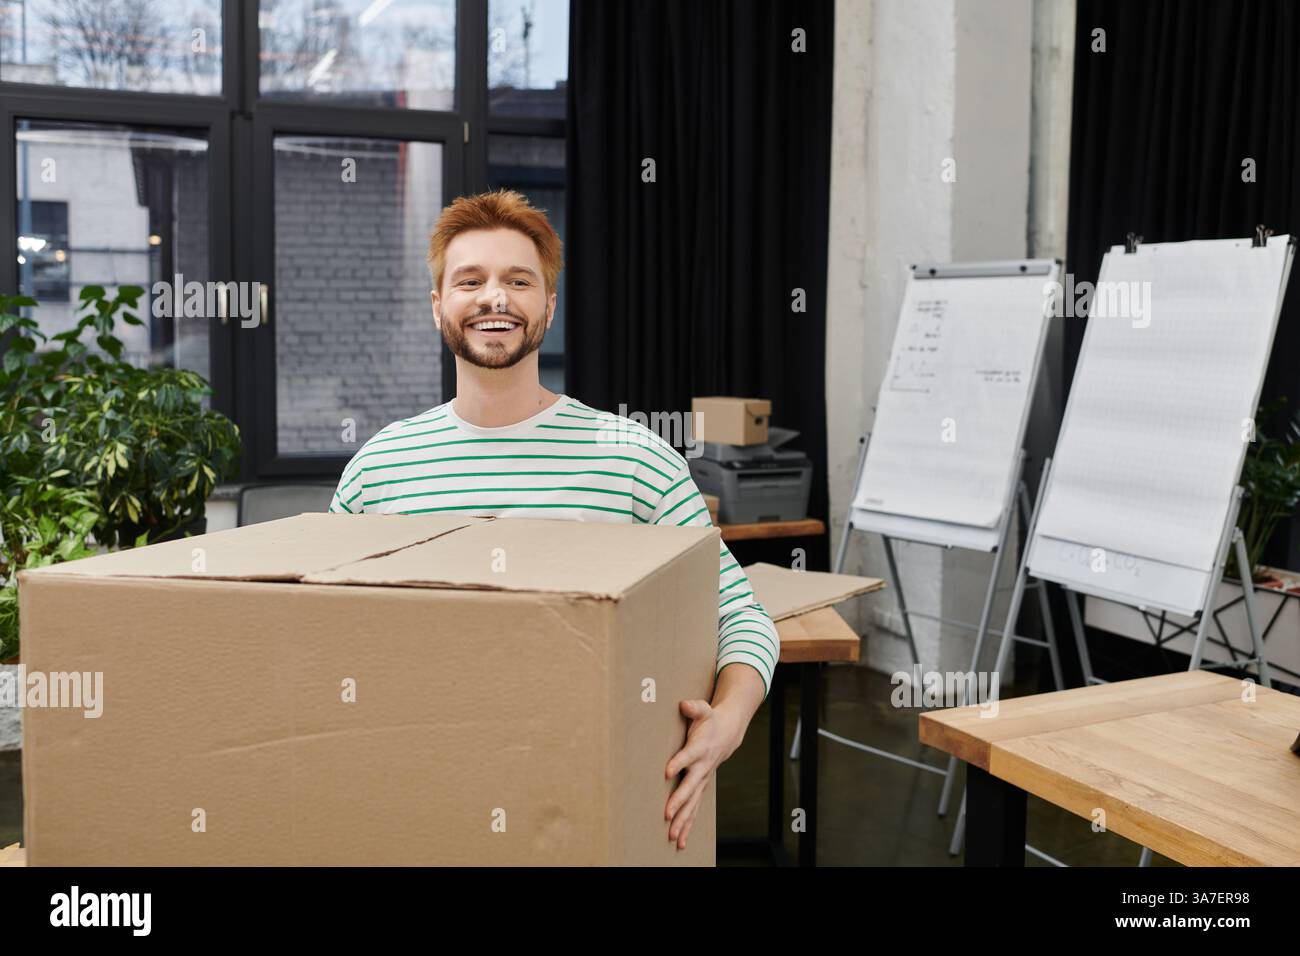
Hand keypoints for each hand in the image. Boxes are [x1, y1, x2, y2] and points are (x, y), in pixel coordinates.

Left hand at [664, 699, 742, 850]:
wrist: (728, 733)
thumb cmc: (710, 721)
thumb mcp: (703, 709)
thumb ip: (693, 708)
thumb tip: (683, 704)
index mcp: (700, 748)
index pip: (688, 756)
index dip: (679, 762)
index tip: (667, 771)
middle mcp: (702, 767)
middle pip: (690, 787)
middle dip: (679, 802)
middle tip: (667, 815)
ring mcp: (703, 779)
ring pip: (693, 803)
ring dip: (683, 820)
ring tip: (672, 837)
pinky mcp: (701, 787)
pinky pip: (694, 808)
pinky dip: (687, 825)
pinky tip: (679, 840)